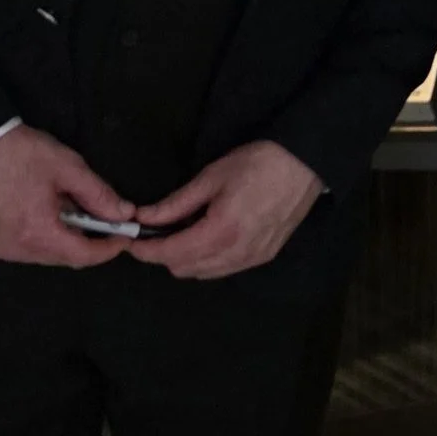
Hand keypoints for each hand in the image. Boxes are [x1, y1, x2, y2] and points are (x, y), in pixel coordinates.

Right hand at [0, 125, 132, 267]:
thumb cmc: (21, 154)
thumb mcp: (68, 168)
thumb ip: (99, 195)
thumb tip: (124, 214)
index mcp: (37, 233)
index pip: (82, 256)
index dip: (107, 249)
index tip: (123, 238)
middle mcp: (14, 250)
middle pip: (60, 257)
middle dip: (83, 242)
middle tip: (94, 219)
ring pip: (38, 255)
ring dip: (56, 240)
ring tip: (60, 210)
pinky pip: (17, 249)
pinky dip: (32, 238)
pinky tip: (33, 214)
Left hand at [127, 141, 323, 279]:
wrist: (306, 164)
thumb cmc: (258, 163)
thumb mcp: (212, 177)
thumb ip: (175, 203)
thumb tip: (143, 217)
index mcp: (221, 232)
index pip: (171, 253)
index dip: (146, 250)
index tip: (131, 241)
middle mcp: (236, 254)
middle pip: (184, 269)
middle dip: (163, 255)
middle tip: (156, 232)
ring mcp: (252, 259)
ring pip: (204, 273)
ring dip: (185, 259)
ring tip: (182, 233)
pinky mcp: (264, 257)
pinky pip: (224, 269)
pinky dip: (208, 260)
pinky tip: (208, 237)